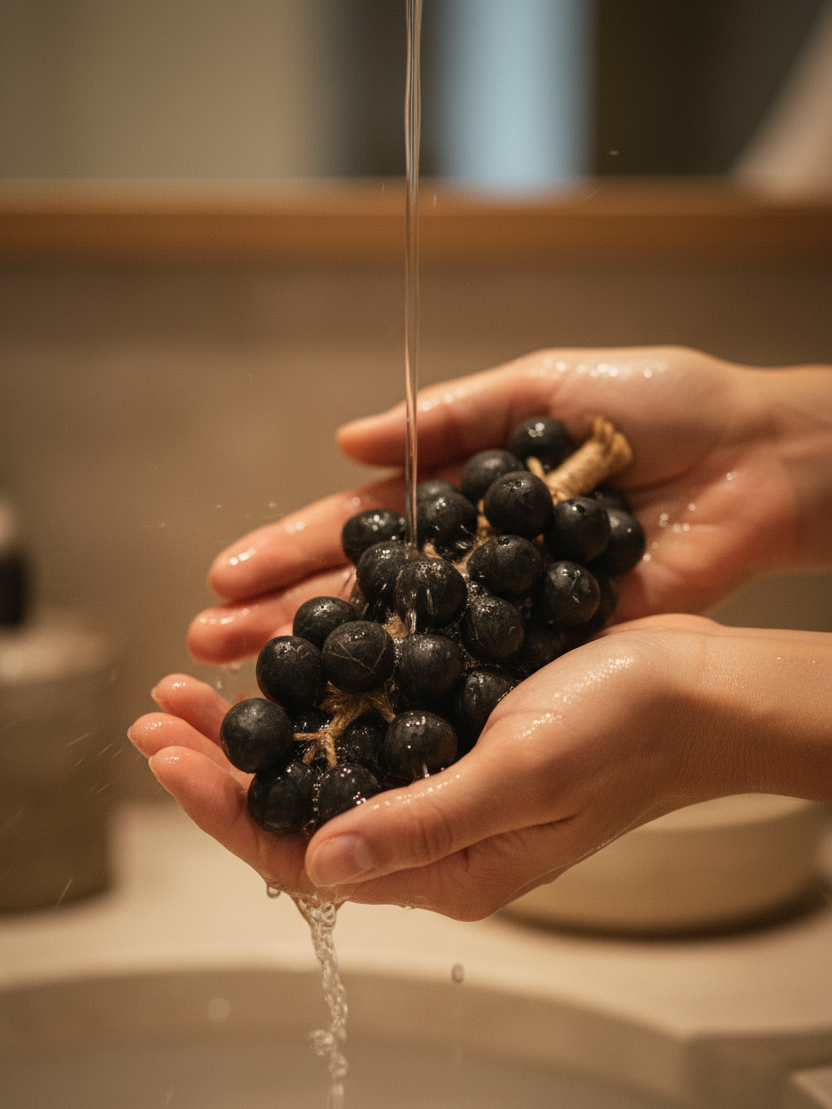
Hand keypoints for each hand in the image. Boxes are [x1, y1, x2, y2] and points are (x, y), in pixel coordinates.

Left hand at [129, 616, 831, 918]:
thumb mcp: (522, 776)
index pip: (303, 854)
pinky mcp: (452, 732)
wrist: (696, 687)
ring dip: (253, 724)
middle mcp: (430, 831)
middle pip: (297, 808)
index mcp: (443, 865)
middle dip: (218, 763)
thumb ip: (422, 825)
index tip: (169, 751)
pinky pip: (360, 723)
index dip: (224, 807)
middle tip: (159, 709)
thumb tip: (319, 862)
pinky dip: (308, 694)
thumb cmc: (627, 732)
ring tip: (193, 682)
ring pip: (319, 763)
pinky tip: (277, 662)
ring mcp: (439, 781)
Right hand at [187, 347, 831, 665]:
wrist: (756, 459)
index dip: (293, 551)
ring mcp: (510, 612)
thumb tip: (345, 441)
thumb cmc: (660, 406)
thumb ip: (450, 416)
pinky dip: (422, 700)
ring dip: (333, 669)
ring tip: (259, 689)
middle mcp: (475, 564)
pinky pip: (480, 676)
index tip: (226, 574)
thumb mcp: (544, 387)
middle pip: (367, 596)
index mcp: (465, 496)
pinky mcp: (556, 647)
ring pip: (406, 647)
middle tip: (212, 643)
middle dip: (286, 618)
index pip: (359, 529)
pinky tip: (362, 721)